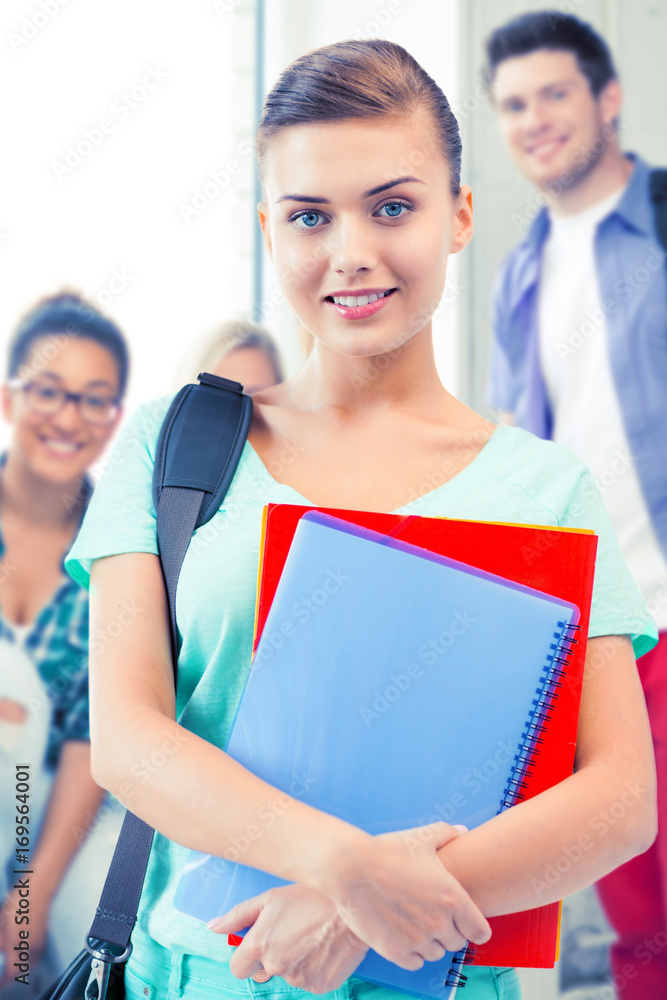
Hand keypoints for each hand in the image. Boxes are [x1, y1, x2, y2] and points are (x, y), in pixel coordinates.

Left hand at [0, 887, 49, 987]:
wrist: (39, 888)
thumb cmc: (19, 900)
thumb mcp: (1, 920)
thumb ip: (0, 940)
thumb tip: (1, 951)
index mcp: (17, 943)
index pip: (11, 972)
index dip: (5, 981)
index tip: (0, 983)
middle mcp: (30, 946)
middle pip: (21, 971)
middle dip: (12, 975)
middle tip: (4, 974)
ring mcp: (39, 942)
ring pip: (30, 963)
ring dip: (21, 967)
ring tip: (12, 964)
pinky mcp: (43, 936)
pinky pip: (35, 955)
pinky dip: (28, 959)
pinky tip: (21, 952)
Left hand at [209, 883, 367, 993]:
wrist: (351, 906)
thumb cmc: (310, 896)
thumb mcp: (270, 898)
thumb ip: (238, 916)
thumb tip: (213, 927)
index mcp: (259, 946)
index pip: (238, 968)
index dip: (247, 956)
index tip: (260, 945)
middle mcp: (275, 966)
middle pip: (265, 971)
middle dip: (273, 957)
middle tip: (292, 934)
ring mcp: (298, 979)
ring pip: (289, 975)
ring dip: (296, 962)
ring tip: (311, 936)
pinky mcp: (320, 986)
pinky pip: (310, 981)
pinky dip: (314, 969)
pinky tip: (322, 948)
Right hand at [328, 822, 490, 969]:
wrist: (350, 868)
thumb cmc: (387, 850)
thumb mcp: (421, 837)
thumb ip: (447, 833)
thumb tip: (462, 831)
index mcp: (452, 898)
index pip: (480, 931)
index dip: (474, 925)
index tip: (465, 921)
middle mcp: (439, 923)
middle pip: (457, 942)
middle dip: (449, 930)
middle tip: (434, 914)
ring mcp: (417, 940)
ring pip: (436, 953)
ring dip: (431, 942)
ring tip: (417, 922)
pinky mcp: (396, 952)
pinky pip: (416, 963)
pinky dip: (413, 953)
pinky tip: (404, 935)